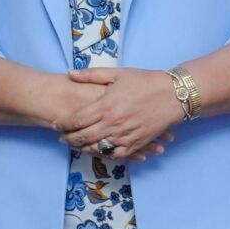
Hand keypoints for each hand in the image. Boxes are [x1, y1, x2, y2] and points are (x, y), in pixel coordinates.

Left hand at [58, 67, 180, 162]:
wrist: (174, 95)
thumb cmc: (146, 81)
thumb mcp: (118, 74)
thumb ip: (92, 75)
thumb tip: (70, 73)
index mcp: (106, 105)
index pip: (77, 120)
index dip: (63, 124)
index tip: (55, 125)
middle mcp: (114, 123)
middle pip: (83, 137)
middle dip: (69, 139)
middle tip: (62, 139)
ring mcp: (125, 135)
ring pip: (98, 148)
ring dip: (84, 149)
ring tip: (77, 146)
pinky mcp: (136, 143)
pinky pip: (116, 155)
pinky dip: (105, 155)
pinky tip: (99, 151)